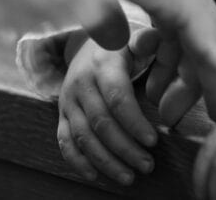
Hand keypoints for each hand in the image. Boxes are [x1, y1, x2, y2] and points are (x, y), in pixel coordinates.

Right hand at [57, 28, 161, 185]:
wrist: (87, 43)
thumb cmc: (120, 46)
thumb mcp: (133, 37)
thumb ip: (145, 41)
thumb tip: (152, 40)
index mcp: (102, 64)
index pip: (117, 98)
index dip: (134, 122)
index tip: (153, 141)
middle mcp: (81, 83)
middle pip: (101, 123)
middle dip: (125, 148)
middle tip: (147, 166)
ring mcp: (69, 100)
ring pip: (83, 136)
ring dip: (105, 161)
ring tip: (128, 177)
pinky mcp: (62, 114)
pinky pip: (64, 141)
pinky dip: (78, 161)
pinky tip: (95, 176)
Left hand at [113, 0, 215, 123]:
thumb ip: (104, 20)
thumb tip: (116, 44)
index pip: (209, 38)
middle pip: (206, 38)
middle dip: (208, 79)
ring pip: (189, 29)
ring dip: (178, 65)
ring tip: (159, 98)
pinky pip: (175, 14)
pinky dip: (167, 42)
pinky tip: (149, 57)